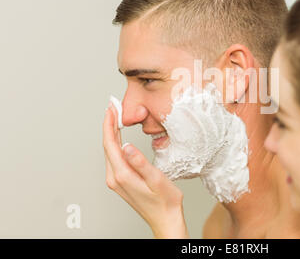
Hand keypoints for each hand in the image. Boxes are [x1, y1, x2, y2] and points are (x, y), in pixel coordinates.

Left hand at [102, 102, 188, 237]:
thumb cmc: (165, 201)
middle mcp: (115, 178)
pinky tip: (120, 138)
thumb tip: (127, 147)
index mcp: (122, 175)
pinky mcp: (121, 182)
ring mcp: (117, 181)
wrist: (165, 219)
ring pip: (110, 152)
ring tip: (116, 118)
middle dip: (109, 125)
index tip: (111, 109)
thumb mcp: (156, 179)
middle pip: (107, 146)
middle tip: (113, 108)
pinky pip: (114, 158)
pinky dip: (115, 144)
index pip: (110, 144)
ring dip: (111, 134)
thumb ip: (140, 163)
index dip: (109, 124)